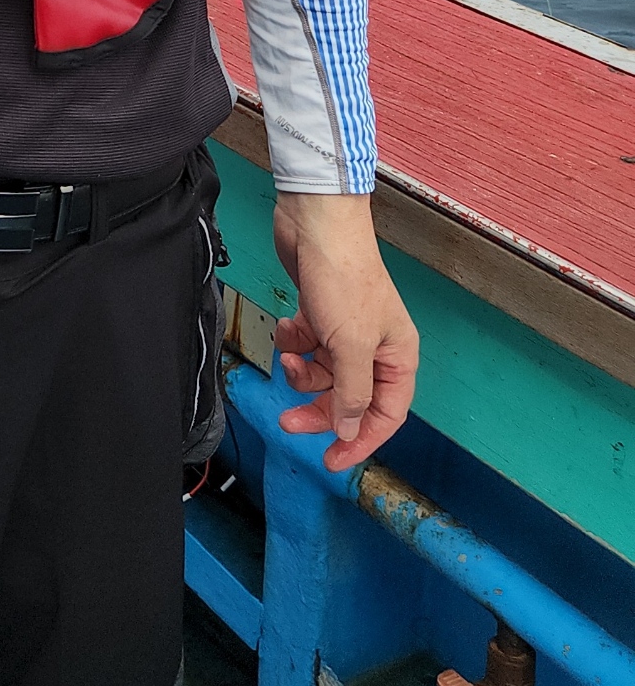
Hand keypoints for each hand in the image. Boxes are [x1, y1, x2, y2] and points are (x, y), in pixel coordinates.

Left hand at [271, 193, 418, 470]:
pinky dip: (294, 342)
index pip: (385, 414)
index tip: (331, 461)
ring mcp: (346, 329)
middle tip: (288, 422)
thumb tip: (352, 429)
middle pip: (349, 398)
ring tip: (289, 357)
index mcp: (397, 356)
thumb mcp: (350, 345)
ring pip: (324, 373)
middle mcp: (375, 346)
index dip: (360, 440)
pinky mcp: (320, 312)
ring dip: (302, 373)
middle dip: (319, 410)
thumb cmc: (342, 279)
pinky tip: (289, 326)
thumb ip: (353, 392)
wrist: (315, 224)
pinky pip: (307, 345)